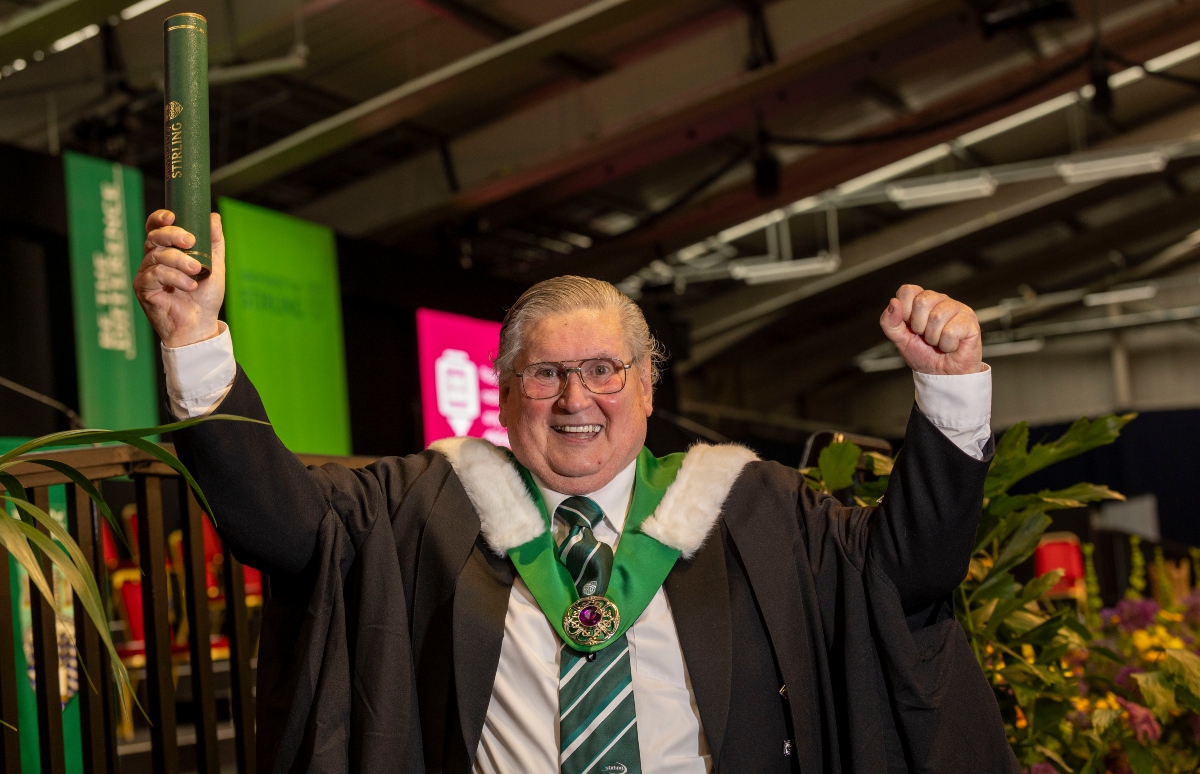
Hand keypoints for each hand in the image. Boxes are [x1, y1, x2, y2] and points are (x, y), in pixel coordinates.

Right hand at [134, 210, 224, 347]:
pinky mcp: (143, 289)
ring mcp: (146, 274)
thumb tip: (214, 217)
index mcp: (167, 251)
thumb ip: (214, 243)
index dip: (159, 219)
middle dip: (172, 235)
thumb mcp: (215, 266)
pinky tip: (189, 285)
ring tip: (197, 270)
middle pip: (154, 237)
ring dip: (179, 260)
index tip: (172, 216)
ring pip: (156, 255)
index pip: (156, 228)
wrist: (201, 325)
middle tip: (191, 241)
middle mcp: (153, 260)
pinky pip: (154, 274)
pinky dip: (174, 277)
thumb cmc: (205, 297)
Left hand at [879, 284, 983, 374]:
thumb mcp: (900, 340)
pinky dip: (947, 345)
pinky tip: (951, 345)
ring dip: (933, 338)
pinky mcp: (970, 321)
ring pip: (937, 317)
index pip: (907, 291)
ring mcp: (957, 308)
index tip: (910, 327)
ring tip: (939, 342)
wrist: (943, 375)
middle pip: (921, 302)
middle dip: (919, 327)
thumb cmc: (924, 355)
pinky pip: (951, 331)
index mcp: (921, 301)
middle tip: (926, 337)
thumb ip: (890, 323)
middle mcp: (939, 300)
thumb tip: (893, 302)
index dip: (904, 311)